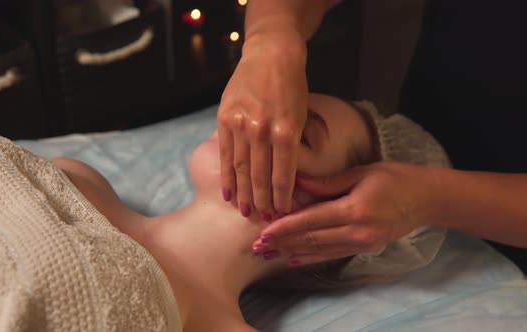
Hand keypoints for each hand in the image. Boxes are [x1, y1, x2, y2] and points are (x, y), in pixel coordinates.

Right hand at [218, 31, 307, 217]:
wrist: (270, 55)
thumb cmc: (292, 87)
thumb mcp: (302, 116)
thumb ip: (293, 146)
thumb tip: (288, 178)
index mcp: (286, 131)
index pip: (283, 175)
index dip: (282, 198)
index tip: (283, 214)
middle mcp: (262, 130)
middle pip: (260, 177)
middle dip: (263, 202)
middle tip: (264, 221)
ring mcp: (240, 125)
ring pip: (240, 169)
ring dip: (244, 195)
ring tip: (246, 213)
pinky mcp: (224, 119)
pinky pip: (225, 155)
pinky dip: (226, 177)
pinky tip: (227, 194)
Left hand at [252, 163, 441, 265]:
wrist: (426, 199)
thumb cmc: (395, 179)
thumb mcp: (361, 173)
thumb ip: (327, 183)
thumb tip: (296, 182)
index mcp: (355, 209)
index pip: (312, 220)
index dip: (286, 227)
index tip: (264, 231)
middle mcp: (358, 231)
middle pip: (311, 239)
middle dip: (282, 243)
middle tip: (257, 246)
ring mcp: (362, 242)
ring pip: (319, 250)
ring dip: (291, 252)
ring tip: (268, 254)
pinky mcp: (365, 247)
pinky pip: (332, 254)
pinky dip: (311, 257)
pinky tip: (294, 259)